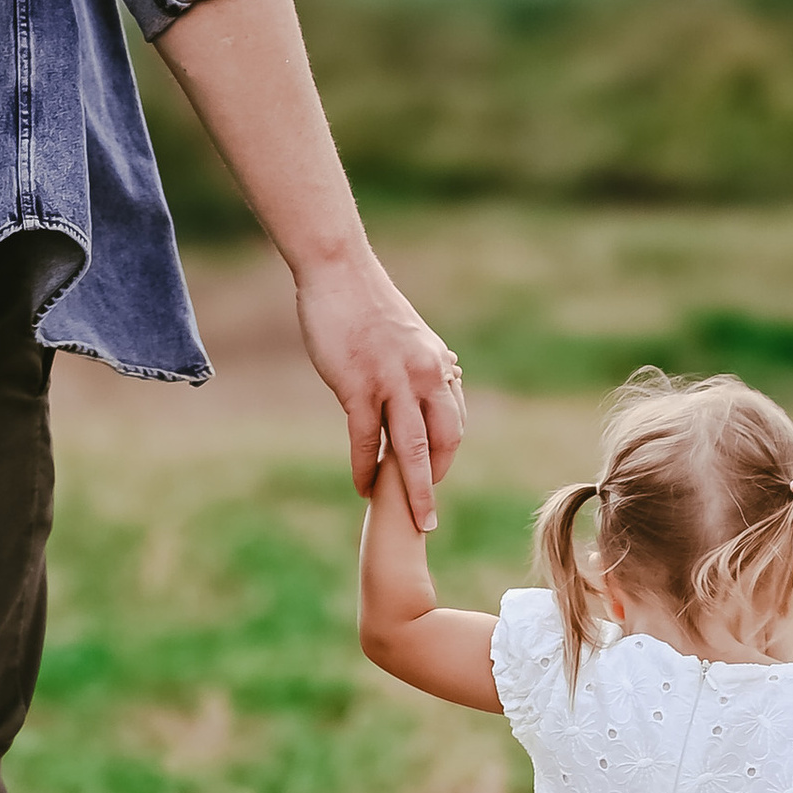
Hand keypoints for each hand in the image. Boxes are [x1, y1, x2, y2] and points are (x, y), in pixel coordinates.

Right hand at [294, 246, 463, 528]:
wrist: (339, 271)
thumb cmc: (366, 303)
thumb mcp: (408, 336)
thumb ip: (420, 367)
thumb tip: (433, 385)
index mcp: (438, 365)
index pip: (453, 422)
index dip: (444, 456)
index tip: (433, 478)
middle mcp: (426, 376)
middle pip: (442, 442)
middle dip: (437, 483)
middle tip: (430, 516)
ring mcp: (394, 382)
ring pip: (409, 449)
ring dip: (412, 491)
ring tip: (413, 522)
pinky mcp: (358, 386)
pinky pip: (367, 440)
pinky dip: (366, 468)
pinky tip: (363, 487)